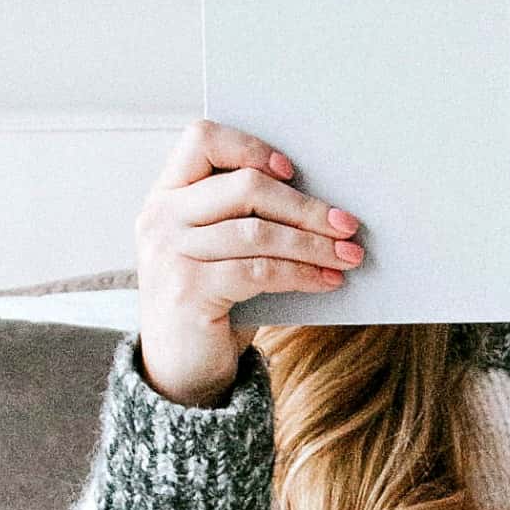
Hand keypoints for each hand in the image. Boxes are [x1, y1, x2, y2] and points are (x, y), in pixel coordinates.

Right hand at [134, 119, 365, 406]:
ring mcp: (169, 254)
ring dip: (314, 244)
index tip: (291, 170)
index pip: (202, 139)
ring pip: (259, 232)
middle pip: (245, 186)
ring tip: (348, 256)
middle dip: (306, 206)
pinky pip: (260, 271)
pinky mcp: (188, 291)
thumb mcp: (219, 249)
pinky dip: (302, 274)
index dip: (250, 147)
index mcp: (167, 194)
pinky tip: (328, 280)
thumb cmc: (212, 299)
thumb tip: (324, 203)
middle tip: (347, 224)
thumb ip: (246, 216)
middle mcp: (160, 218)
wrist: (180, 370)